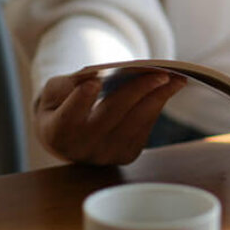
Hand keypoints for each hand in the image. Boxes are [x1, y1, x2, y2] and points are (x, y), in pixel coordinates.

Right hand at [34, 71, 186, 164]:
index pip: (69, 117)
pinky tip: (169, 90)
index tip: (94, 82)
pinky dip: (157, 106)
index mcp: (57, 133)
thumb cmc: (60, 108)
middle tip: (160, 74)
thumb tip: (96, 75)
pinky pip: (145, 128)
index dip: (81, 101)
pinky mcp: (126, 155)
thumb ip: (65, 87)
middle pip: (111, 115)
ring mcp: (106, 155)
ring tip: (177, 79)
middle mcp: (82, 149)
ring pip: (135, 122)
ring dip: (159, 99)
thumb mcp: (52, 94)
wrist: (70, 139)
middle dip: (137, 92)